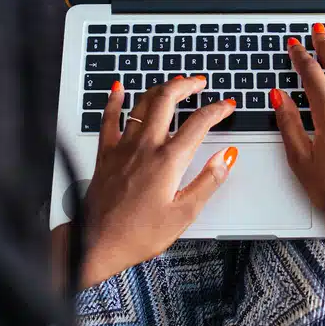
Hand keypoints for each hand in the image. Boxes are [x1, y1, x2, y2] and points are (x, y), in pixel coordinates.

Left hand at [81, 76, 237, 286]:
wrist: (97, 243)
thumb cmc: (138, 235)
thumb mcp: (184, 214)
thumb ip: (208, 181)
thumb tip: (226, 157)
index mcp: (168, 161)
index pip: (198, 123)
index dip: (217, 110)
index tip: (227, 106)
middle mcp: (145, 147)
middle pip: (167, 101)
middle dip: (186, 86)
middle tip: (199, 82)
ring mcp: (123, 147)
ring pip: (141, 104)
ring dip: (160, 88)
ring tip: (173, 83)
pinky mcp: (105, 154)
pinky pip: (109, 118)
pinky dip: (114, 100)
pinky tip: (118, 89)